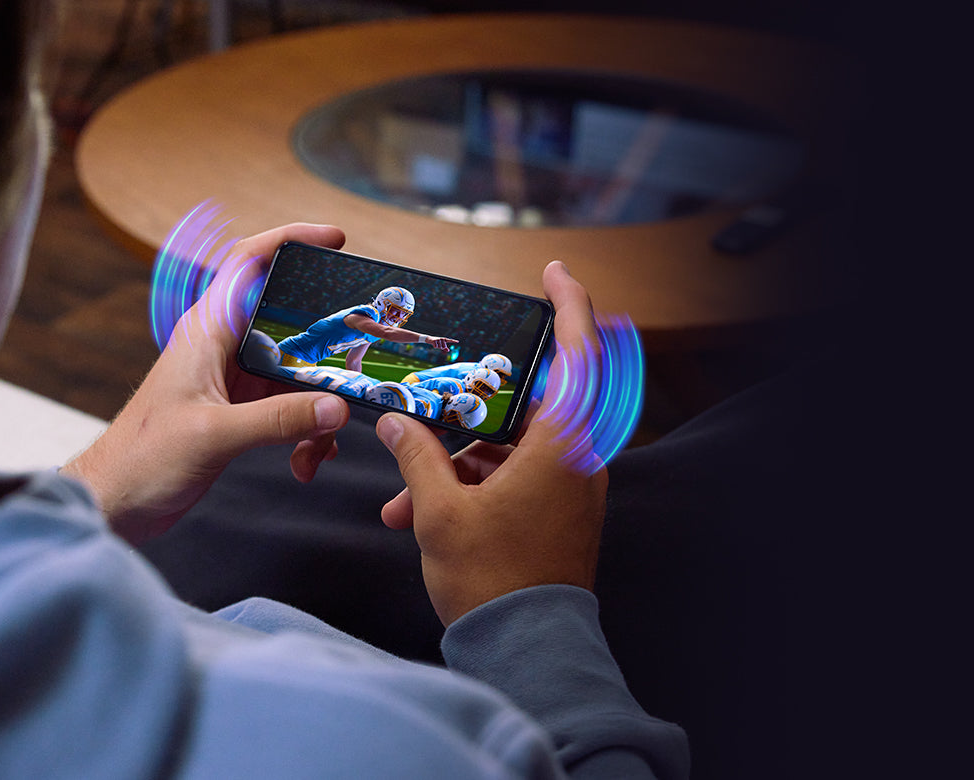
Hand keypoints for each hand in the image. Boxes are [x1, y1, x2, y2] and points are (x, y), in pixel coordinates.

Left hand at [62, 224, 351, 545]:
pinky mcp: (242, 412)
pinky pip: (293, 408)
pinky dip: (307, 432)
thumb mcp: (213, 435)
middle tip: (361, 358)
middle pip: (290, 321)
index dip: (289, 240)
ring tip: (322, 441)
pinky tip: (304, 461)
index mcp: (206, 331)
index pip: (248, 264)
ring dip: (319, 406)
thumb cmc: (141, 459)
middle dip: (330, 345)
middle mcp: (222, 348)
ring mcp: (234, 380)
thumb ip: (278, 420)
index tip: (333, 239)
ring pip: (299, 372)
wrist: (116, 503)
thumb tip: (335, 407)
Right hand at [377, 261, 607, 625]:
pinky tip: (416, 513)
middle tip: (438, 387)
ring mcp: (570, 484)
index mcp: (564, 444)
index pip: (579, 354)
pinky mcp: (558, 510)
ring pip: (512, 443)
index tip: (554, 272)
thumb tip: (393, 422)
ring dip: (457, 459)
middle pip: (530, 399)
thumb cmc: (494, 580)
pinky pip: (514, 476)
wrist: (527, 649)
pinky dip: (471, 485)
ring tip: (406, 491)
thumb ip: (417, 456)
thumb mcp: (441, 512)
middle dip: (472, 400)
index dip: (570, 305)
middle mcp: (577, 457)